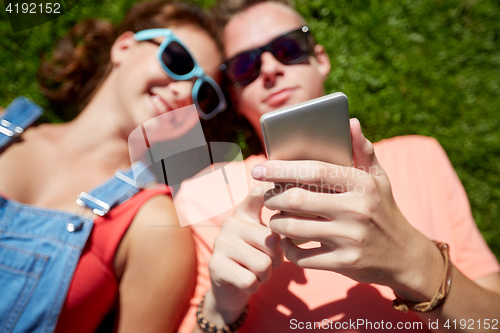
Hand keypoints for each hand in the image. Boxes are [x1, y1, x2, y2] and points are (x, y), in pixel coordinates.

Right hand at [206, 183, 283, 323]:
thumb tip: (298, 206)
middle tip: (268, 262)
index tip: (286, 198)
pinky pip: (250, 280)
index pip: (260, 194)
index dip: (277, 193)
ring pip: (263, 264)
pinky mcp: (215, 265)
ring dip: (265, 275)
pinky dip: (254, 286)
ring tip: (256, 271)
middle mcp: (230, 222)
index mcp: (245, 212)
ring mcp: (221, 242)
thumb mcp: (268, 237)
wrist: (231, 288)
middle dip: (277, 259)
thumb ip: (280, 222)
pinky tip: (246, 281)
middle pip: (271, 241)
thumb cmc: (257, 258)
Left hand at [251, 118, 443, 301]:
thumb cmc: (383, 211)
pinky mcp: (344, 264)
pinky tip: (288, 242)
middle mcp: (357, 210)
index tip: (258, 168)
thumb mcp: (379, 180)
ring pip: (293, 229)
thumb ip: (362, 151)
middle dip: (272, 198)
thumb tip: (350, 122)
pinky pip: (301, 256)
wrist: (405, 257)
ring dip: (276, 223)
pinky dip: (288, 249)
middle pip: (296, 200)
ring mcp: (350, 239)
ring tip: (275, 218)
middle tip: (267, 197)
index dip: (281, 168)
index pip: (314, 171)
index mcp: (362, 184)